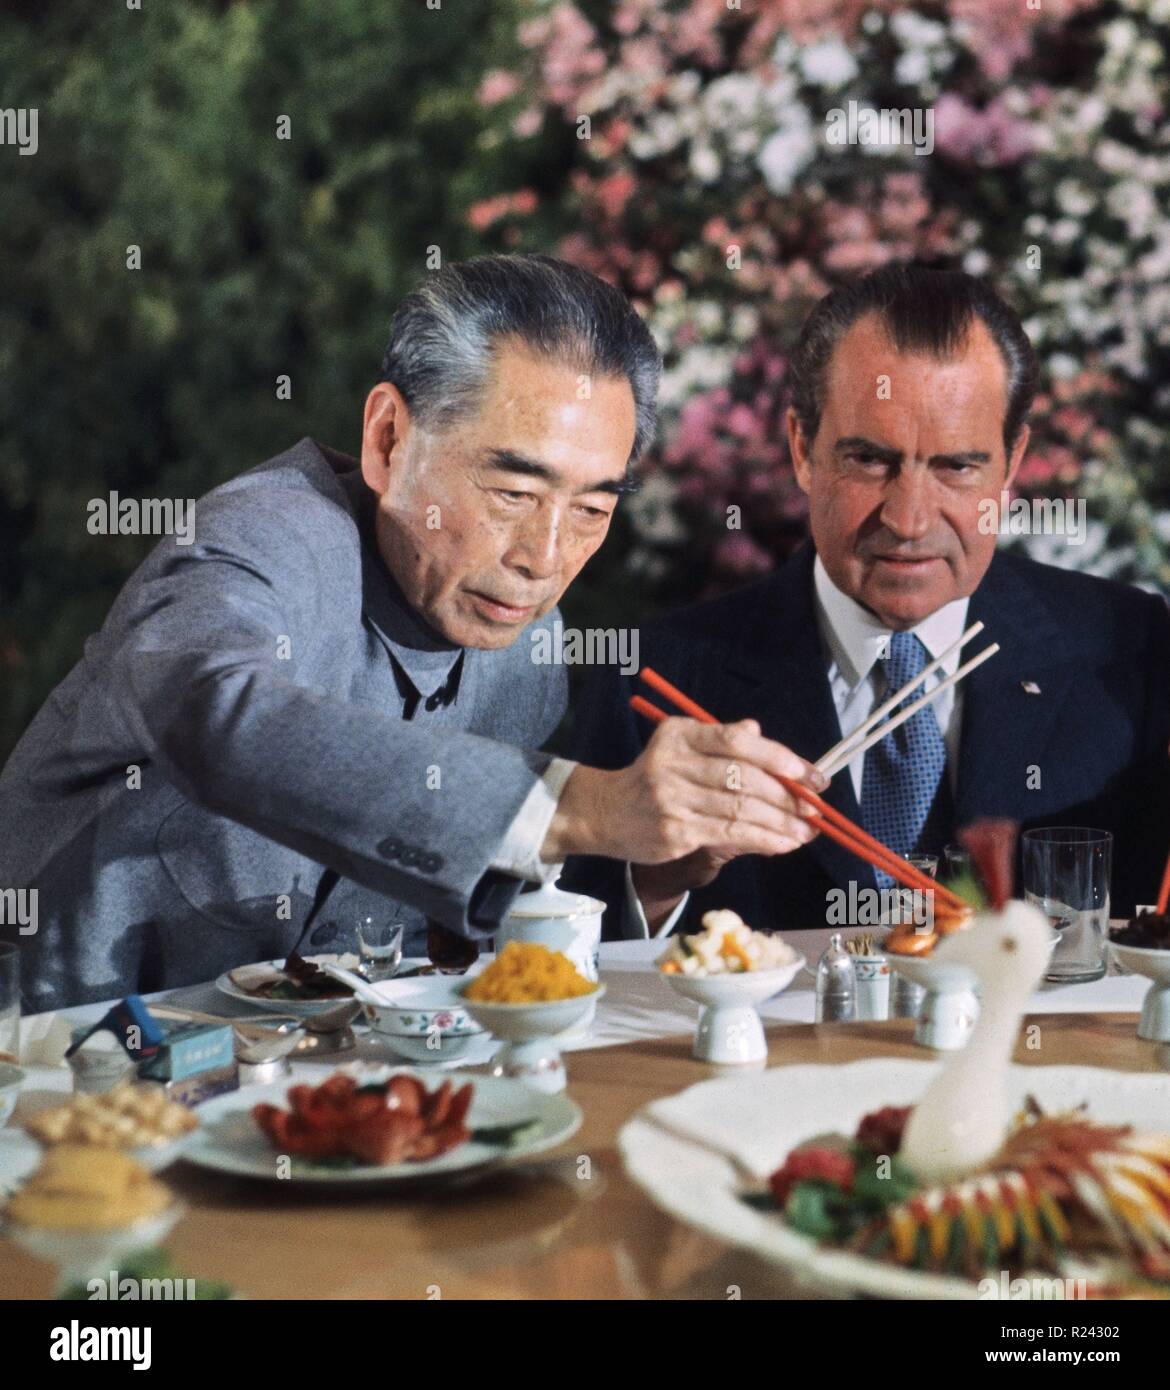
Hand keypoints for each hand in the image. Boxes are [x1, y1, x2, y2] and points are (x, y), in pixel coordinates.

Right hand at [541, 716, 827, 866]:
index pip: (737, 741)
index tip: (810, 773)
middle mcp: (674, 764)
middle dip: (787, 795)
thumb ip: (721, 741)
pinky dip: (762, 839)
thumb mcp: (682, 748)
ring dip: (780, 823)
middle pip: (744, 778)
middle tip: (814, 807)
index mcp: (680, 735)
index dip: (780, 757)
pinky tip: (781, 842)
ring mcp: (673, 799)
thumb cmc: (654, 777)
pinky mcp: (675, 831)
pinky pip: (729, 834)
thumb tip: (759, 733)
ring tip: (805, 830)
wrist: (606, 812)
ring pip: (740, 810)